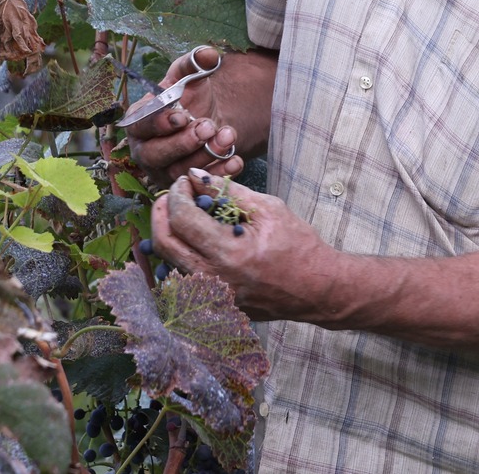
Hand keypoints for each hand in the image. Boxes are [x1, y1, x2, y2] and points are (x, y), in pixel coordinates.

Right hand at [122, 46, 244, 182]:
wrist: (203, 119)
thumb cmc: (187, 97)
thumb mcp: (188, 77)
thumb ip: (194, 63)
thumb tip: (208, 54)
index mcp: (138, 122)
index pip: (141, 125)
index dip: (159, 123)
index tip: (182, 115)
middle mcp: (145, 150)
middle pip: (156, 154)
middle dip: (183, 143)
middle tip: (206, 127)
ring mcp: (163, 171)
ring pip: (179, 172)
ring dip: (205, 156)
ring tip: (227, 135)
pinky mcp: (184, 185)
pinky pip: (199, 185)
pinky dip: (219, 174)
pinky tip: (235, 160)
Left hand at [152, 168, 339, 322]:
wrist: (316, 288)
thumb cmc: (299, 246)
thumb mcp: (268, 208)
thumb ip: (228, 191)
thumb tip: (195, 175)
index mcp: (228, 252)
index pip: (182, 218)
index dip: (177, 194)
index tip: (185, 182)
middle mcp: (213, 279)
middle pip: (163, 243)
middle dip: (162, 211)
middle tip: (174, 195)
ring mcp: (211, 296)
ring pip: (167, 262)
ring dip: (168, 233)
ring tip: (182, 214)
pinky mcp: (213, 303)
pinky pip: (182, 277)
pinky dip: (180, 254)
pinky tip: (192, 240)